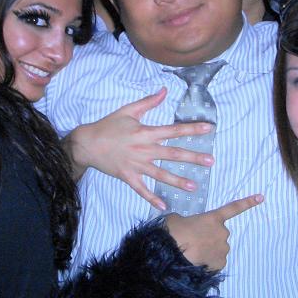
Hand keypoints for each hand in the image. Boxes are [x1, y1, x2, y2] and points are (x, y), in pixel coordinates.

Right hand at [66, 88, 214, 210]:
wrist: (86, 144)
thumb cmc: (107, 126)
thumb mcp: (128, 110)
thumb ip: (148, 102)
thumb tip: (164, 91)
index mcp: (146, 133)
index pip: (174, 130)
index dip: (192, 129)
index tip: (209, 129)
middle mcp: (144, 150)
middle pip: (173, 154)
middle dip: (193, 158)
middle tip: (210, 161)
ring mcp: (136, 165)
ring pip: (161, 174)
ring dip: (178, 181)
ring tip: (194, 186)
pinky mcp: (128, 177)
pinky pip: (142, 190)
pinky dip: (152, 199)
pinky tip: (163, 206)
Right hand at [165, 194, 263, 270]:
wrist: (171, 256)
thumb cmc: (172, 234)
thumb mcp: (176, 219)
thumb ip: (187, 220)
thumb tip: (185, 225)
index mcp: (213, 218)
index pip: (233, 208)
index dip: (248, 202)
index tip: (261, 197)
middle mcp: (222, 232)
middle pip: (219, 234)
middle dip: (210, 237)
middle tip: (193, 241)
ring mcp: (223, 249)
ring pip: (218, 249)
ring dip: (209, 250)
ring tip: (193, 252)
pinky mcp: (220, 264)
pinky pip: (216, 262)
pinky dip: (209, 262)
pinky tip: (197, 262)